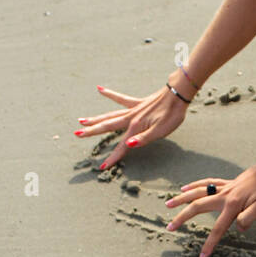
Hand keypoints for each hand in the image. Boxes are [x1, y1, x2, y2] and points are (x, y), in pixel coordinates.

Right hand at [74, 79, 189, 170]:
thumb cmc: (171, 114)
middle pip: (107, 126)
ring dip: (95, 118)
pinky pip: (120, 99)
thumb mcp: (160, 131)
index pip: (121, 146)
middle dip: (92, 132)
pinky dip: (110, 95)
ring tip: (81, 120)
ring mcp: (133, 109)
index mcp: (135, 127)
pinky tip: (99, 89)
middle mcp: (130, 118)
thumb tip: (128, 145)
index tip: (102, 167)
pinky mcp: (137, 103)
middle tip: (77, 134)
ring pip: (110, 115)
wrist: (178, 94)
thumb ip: (143, 139)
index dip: (113, 158)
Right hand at [165, 155, 255, 256]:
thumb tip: (237, 228)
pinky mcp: (229, 183)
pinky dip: (194, 186)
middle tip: (170, 227)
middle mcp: (225, 195)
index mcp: (233, 205)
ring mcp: (225, 187)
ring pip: (198, 192)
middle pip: (198, 207)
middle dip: (182, 218)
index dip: (210, 243)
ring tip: (168, 204)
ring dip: (182, 199)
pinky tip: (185, 188)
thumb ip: (249, 218)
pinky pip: (207, 183)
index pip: (219, 228)